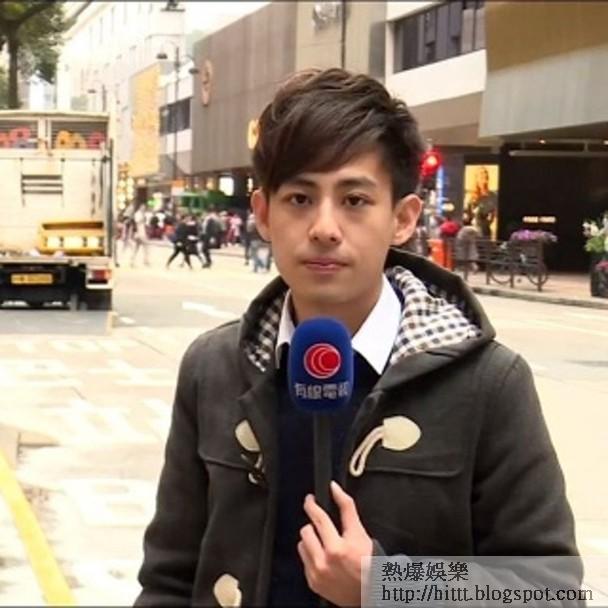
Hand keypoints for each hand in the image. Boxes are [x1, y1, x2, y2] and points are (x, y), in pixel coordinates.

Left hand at [297, 481, 372, 606]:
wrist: (371, 592)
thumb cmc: (369, 562)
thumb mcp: (359, 532)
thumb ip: (346, 507)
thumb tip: (334, 488)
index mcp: (337, 548)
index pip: (318, 518)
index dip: (311, 505)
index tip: (310, 499)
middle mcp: (324, 563)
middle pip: (306, 531)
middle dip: (314, 525)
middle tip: (323, 526)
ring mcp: (317, 574)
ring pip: (302, 545)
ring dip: (311, 540)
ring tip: (324, 542)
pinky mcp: (313, 583)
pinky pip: (304, 561)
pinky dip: (311, 556)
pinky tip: (324, 557)